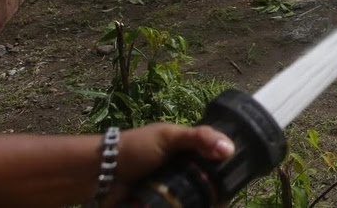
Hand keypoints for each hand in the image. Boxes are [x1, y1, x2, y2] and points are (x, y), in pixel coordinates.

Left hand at [110, 124, 234, 202]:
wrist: (99, 174)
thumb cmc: (135, 148)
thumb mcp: (169, 136)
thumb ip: (200, 137)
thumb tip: (230, 149)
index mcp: (191, 155)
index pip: (218, 164)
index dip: (229, 172)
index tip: (237, 180)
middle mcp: (185, 176)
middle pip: (211, 188)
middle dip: (217, 195)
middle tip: (220, 200)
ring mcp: (174, 194)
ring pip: (198, 202)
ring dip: (205, 203)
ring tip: (212, 205)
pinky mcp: (164, 206)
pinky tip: (200, 207)